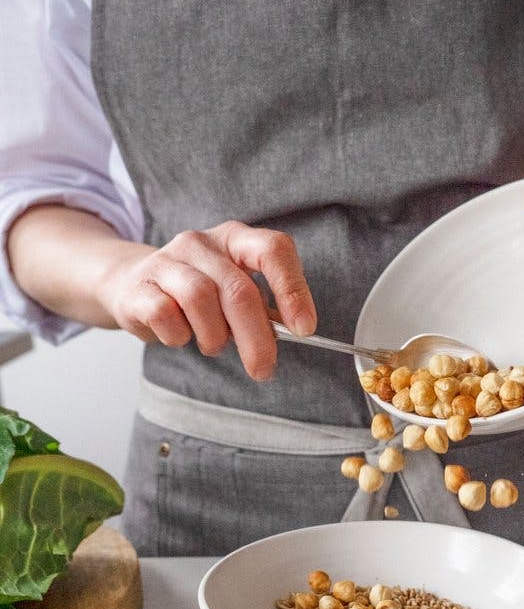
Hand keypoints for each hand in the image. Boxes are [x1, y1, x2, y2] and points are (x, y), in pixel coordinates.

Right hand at [99, 220, 315, 379]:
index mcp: (236, 239)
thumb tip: (291, 333)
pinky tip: (180, 335)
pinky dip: (178, 336)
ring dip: (213, 336)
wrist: (133, 284)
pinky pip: (164, 315)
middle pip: (238, 290)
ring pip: (200, 300)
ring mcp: (167, 260)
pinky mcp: (138, 286)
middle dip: (256, 338)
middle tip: (263, 369)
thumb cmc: (199, 295)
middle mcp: (202, 243)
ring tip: (212, 344)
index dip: (293, 289)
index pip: (273, 250)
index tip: (304, 329)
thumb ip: (262, 308)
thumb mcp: (234, 292)